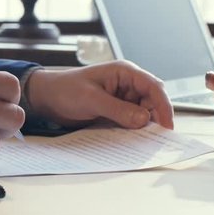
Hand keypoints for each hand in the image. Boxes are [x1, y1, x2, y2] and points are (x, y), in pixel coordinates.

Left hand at [25, 61, 173, 129]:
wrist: (46, 98)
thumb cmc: (65, 90)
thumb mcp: (91, 99)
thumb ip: (118, 109)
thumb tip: (143, 120)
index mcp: (124, 72)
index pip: (153, 87)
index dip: (164, 106)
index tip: (167, 126)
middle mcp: (127, 84)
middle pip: (153, 102)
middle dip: (155, 119)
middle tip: (154, 139)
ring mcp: (122, 98)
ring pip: (143, 113)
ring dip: (144, 126)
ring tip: (142, 142)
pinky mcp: (115, 111)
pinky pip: (130, 121)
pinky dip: (133, 130)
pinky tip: (131, 140)